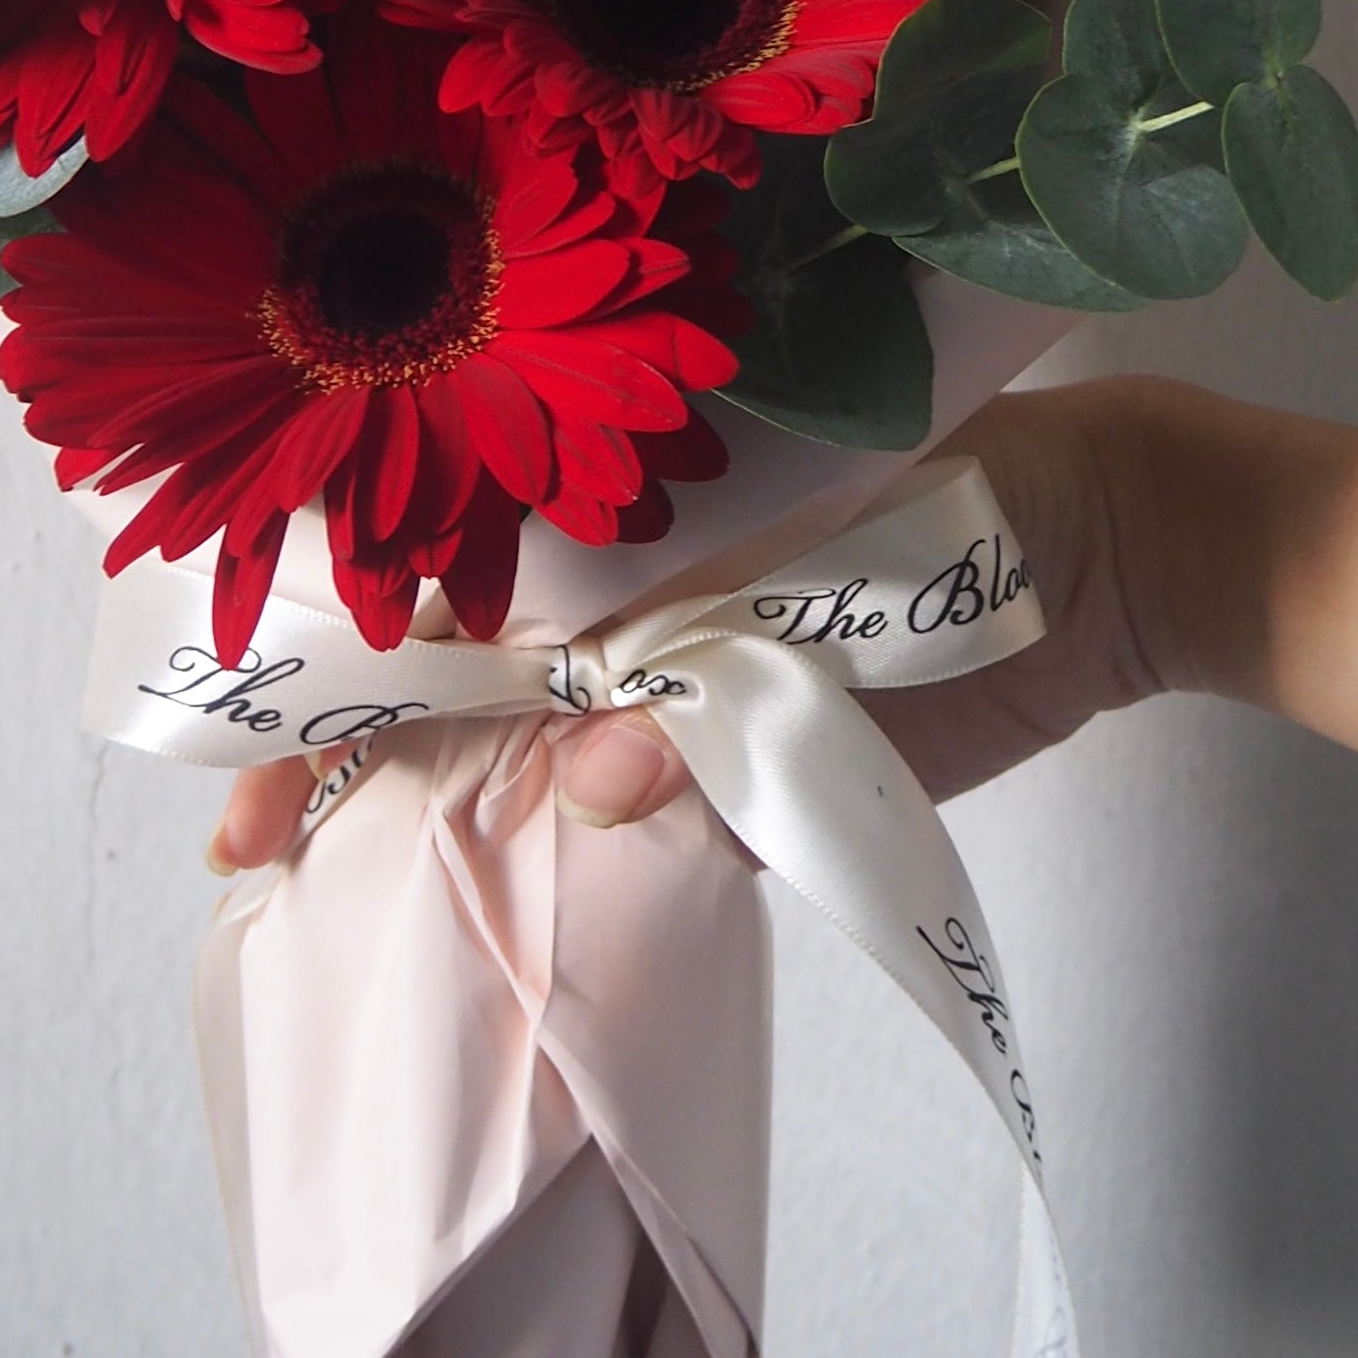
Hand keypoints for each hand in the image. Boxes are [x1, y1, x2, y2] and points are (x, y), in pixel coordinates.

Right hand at [205, 379, 1217, 872]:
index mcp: (601, 507)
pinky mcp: (742, 778)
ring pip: (520, 762)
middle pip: (444, 682)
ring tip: (410, 856)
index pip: (428, 573)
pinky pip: (632, 826)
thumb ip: (689, 655)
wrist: (1106, 557)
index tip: (252, 726)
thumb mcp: (797, 540)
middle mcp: (613, 601)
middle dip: (340, 756)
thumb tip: (593, 774)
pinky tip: (540, 873)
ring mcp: (671, 693)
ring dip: (456, 812)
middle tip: (251, 844)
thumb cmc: (950, 484)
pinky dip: (581, 854)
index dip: (332, 649)